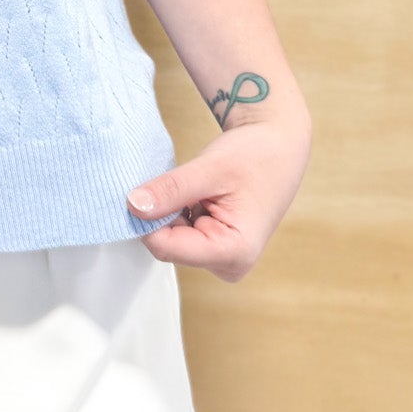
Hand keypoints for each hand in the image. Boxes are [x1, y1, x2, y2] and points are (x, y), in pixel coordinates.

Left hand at [127, 115, 311, 280]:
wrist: (279, 147)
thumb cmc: (255, 156)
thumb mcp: (209, 169)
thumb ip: (171, 190)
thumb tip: (132, 206)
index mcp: (233, 252)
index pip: (165, 247)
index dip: (146, 218)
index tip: (143, 188)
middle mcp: (228, 264)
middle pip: (167, 245)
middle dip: (162, 213)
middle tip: (179, 181)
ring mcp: (222, 258)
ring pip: (171, 239)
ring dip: (171, 211)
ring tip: (194, 186)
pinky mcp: (216, 249)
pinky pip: (180, 234)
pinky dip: (178, 211)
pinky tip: (196, 194)